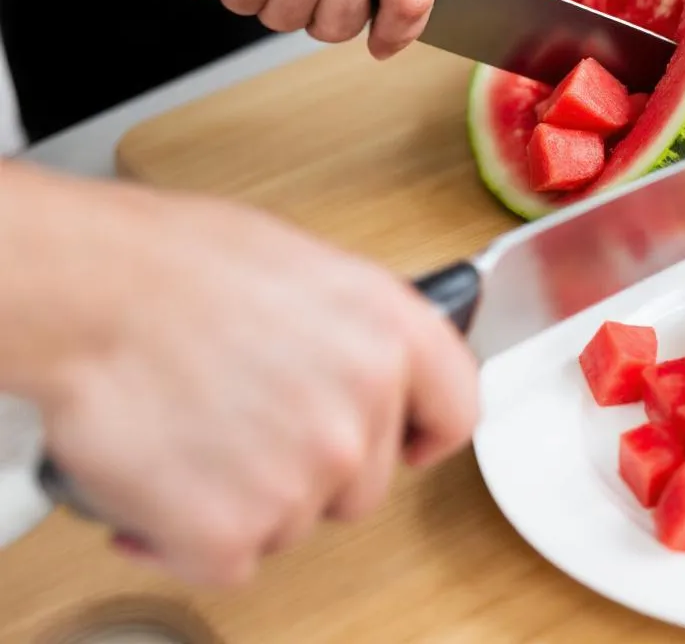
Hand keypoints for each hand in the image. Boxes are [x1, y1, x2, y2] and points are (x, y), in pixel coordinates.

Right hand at [0, 162, 477, 586]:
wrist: (88, 292)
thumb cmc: (175, 263)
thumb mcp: (309, 269)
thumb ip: (359, 333)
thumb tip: (367, 367)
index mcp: (392, 333)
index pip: (458, 412)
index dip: (427, 433)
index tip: (408, 441)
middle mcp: (364, 408)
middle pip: (367, 482)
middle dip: (315, 466)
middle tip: (253, 423)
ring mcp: (305, 475)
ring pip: (297, 521)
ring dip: (253, 497)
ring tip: (198, 435)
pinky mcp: (234, 529)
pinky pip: (232, 559)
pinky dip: (193, 538)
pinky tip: (166, 486)